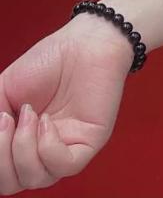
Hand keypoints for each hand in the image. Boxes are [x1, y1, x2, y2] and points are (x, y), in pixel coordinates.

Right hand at [0, 14, 134, 193]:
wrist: (83, 42)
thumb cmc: (46, 62)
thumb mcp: (2, 93)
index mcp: (20, 142)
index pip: (0, 175)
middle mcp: (41, 150)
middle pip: (12, 183)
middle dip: (1, 157)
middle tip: (5, 119)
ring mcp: (65, 147)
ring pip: (37, 179)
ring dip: (23, 149)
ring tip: (29, 114)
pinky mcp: (89, 142)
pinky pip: (65, 166)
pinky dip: (48, 148)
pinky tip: (47, 121)